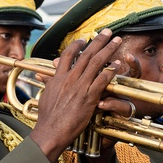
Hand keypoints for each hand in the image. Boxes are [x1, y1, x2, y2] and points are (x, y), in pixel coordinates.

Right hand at [30, 30, 122, 162]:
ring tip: (116, 40)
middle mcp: (70, 78)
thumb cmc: (47, 117)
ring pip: (96, 62)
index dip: (77, 45)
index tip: (84, 39)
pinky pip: (102, 80)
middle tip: (107, 31)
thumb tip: (46, 75)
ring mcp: (80, 87)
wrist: (51, 131)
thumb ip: (49, 82)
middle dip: (98, 41)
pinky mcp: (89, 97)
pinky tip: (117, 64)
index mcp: (58, 77)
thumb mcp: (46, 95)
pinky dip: (111, 70)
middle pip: (86, 54)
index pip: (68, 55)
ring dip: (108, 49)